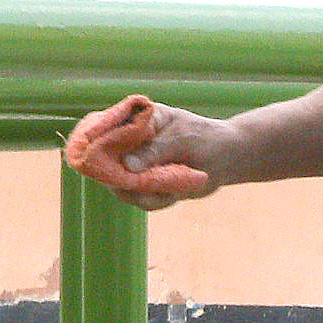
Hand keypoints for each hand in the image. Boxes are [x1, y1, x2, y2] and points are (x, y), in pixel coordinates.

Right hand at [65, 95, 228, 205]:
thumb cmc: (205, 138)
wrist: (228, 157)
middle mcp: (131, 145)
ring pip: (124, 188)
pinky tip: (178, 191)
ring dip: (146, 193)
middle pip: (106, 165)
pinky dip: (159, 200)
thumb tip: (127, 165)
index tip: (95, 159)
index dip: (93, 144)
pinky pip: (143, 201)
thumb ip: (154, 150)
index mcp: (135, 122)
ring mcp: (138, 167)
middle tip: (146, 183)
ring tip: (173, 185)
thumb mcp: (181, 139)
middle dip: (122, 179)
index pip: (103, 130)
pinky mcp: (148, 186)